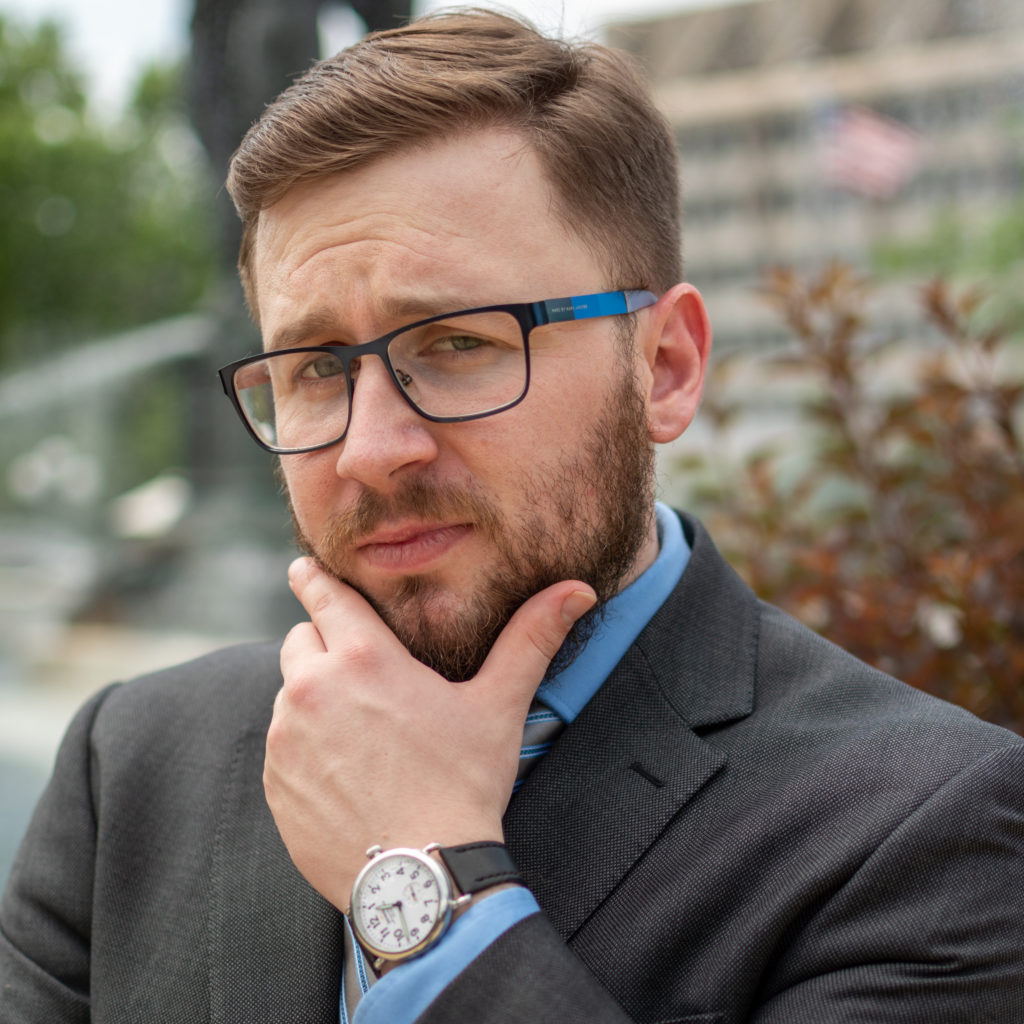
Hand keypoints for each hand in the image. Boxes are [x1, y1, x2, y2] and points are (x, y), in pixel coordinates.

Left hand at [264, 558, 595, 910]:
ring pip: (288, 693)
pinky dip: (303, 745)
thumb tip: (579, 590)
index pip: (324, 596)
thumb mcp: (499, 706)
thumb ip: (531, 638)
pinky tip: (345, 771)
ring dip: (314, 697)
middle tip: (359, 669)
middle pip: (301, 640)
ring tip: (360, 730)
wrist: (422, 876)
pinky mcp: (276, 783)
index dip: (314, 578)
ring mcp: (285, 739)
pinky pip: (281, 745)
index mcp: (363, 659)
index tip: (305, 568)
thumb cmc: (463, 784)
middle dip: (324, 644)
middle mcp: (311, 689)